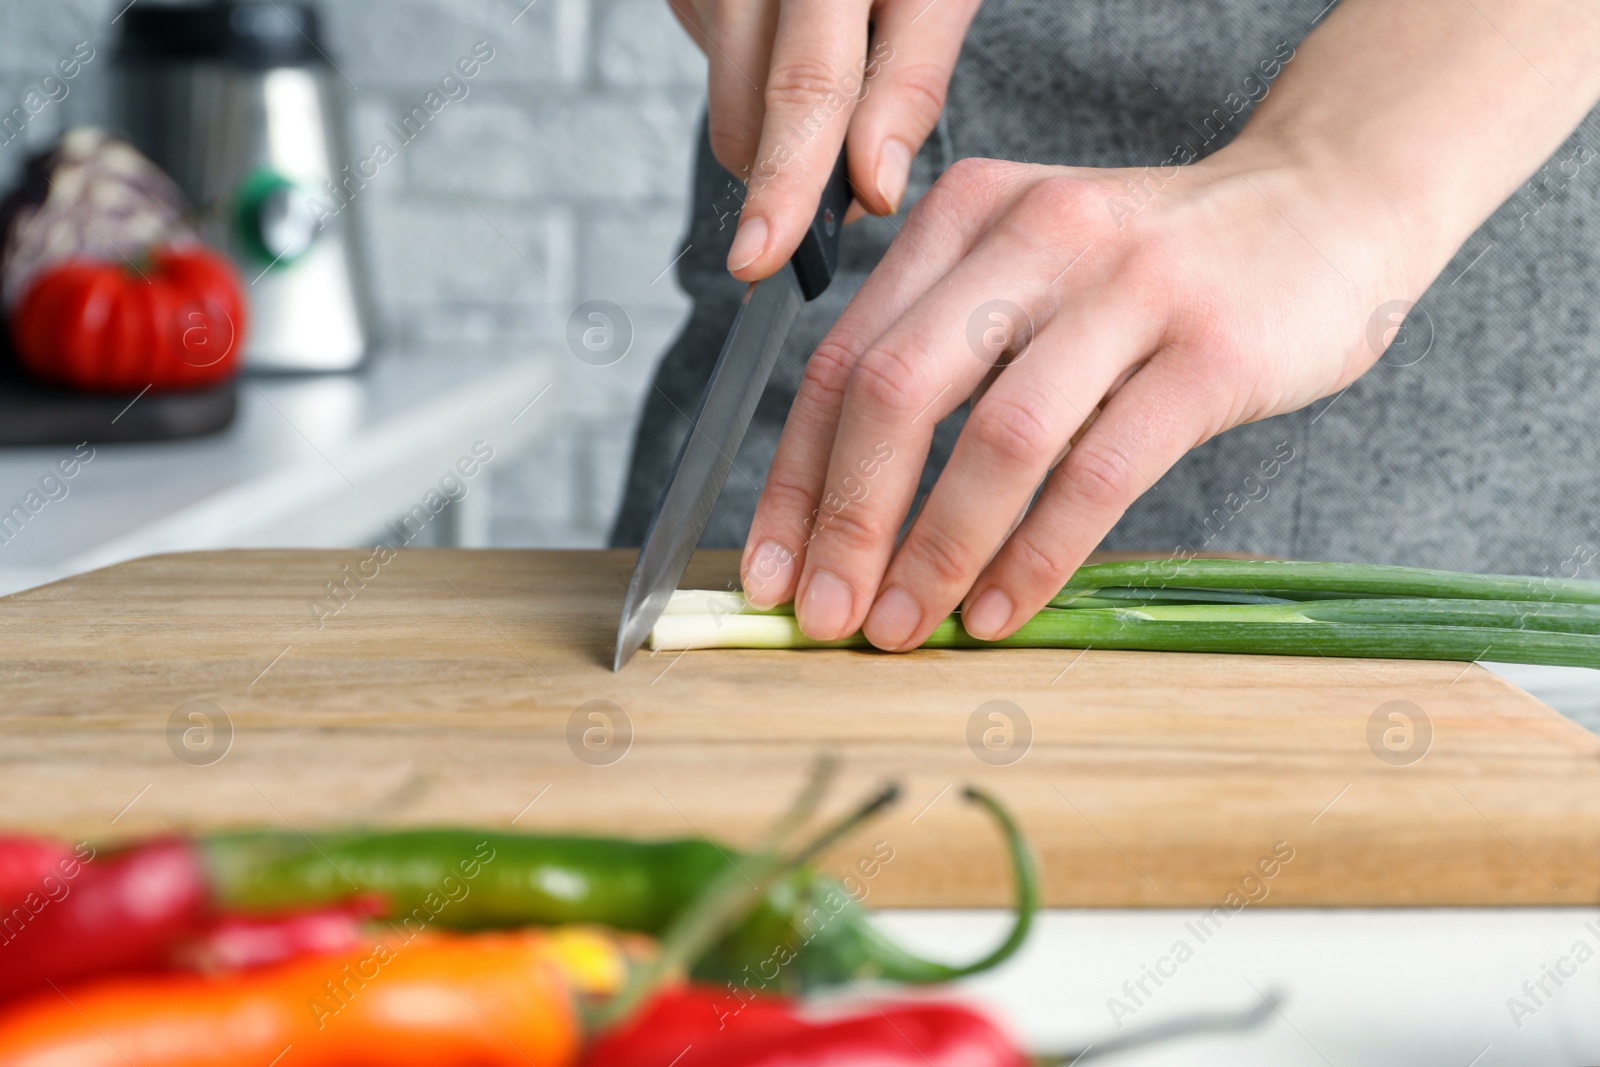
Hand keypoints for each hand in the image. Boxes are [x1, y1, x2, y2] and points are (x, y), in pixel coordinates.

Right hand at [667, 0, 981, 276]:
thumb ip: (910, 82)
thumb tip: (872, 189)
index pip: (806, 86)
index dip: (785, 182)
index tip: (763, 258)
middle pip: (748, 111)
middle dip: (782, 180)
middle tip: (826, 202)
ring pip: (725, 99)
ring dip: (770, 124)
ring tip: (829, 61)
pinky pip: (711, 58)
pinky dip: (750, 73)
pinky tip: (786, 29)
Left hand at [738, 144, 1425, 647]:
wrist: (1327, 204)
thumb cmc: (1157, 266)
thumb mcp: (1032, 263)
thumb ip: (946, 344)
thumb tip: (848, 504)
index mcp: (966, 215)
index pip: (841, 357)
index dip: (794, 476)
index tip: (770, 570)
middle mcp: (1033, 235)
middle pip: (896, 391)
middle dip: (846, 521)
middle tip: (824, 616)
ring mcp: (1127, 289)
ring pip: (998, 438)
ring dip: (935, 551)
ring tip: (904, 629)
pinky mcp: (1209, 351)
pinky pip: (1099, 472)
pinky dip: (1037, 556)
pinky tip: (1000, 612)